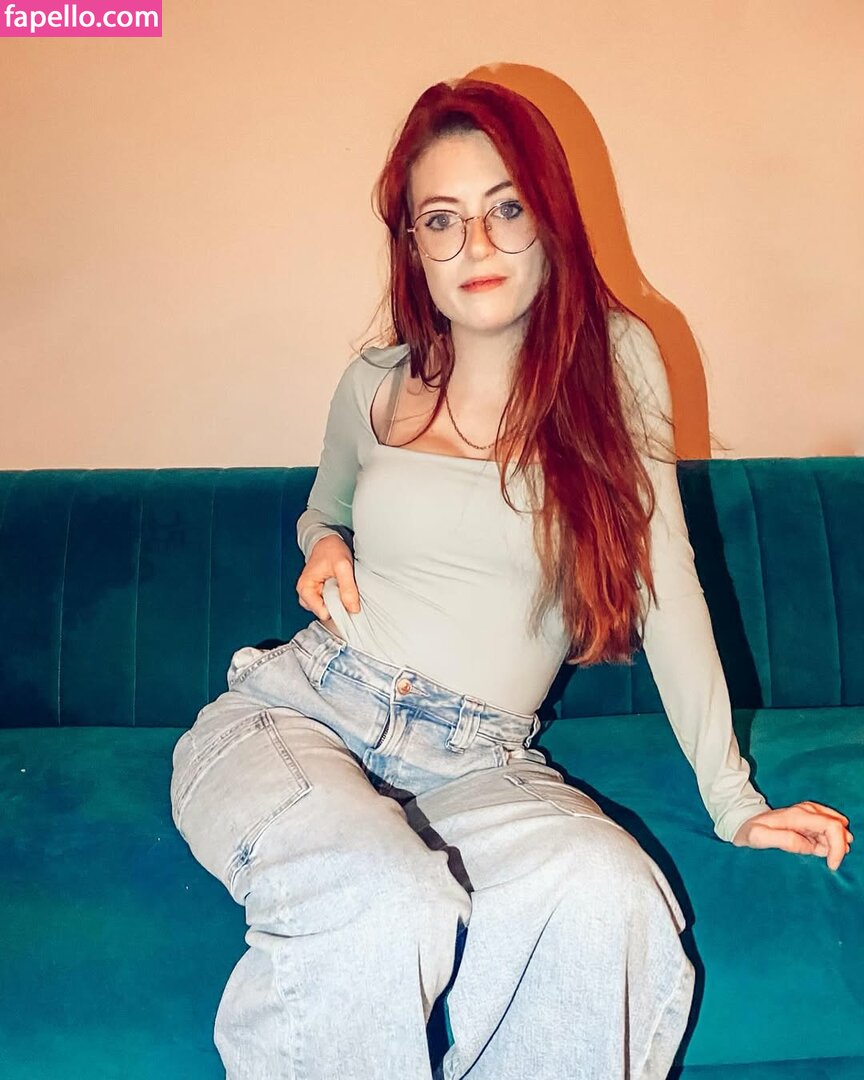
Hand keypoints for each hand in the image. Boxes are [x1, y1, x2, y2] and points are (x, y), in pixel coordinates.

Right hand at [296, 534, 360, 620]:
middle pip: (325, 613)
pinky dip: (337, 598)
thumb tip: (353, 609)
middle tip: (343, 586)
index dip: (337, 607)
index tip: (345, 596)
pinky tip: (339, 586)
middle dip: (337, 604)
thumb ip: (347, 588)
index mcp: (305, 589)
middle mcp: (305, 595)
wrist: (328, 542)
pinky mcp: (318, 595)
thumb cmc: (331, 550)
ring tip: (340, 584)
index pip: (323, 612)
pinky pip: (330, 604)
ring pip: (328, 610)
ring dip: (338, 600)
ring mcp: (311, 596)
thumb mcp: (342, 566)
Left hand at [732, 801, 853, 870]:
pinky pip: (827, 829)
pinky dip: (830, 841)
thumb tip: (809, 846)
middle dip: (840, 846)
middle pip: (837, 826)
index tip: (831, 864)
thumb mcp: (759, 837)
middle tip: (830, 862)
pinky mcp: (807, 820)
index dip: (838, 845)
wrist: (743, 823)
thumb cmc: (750, 831)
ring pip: (835, 828)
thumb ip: (784, 840)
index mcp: (798, 815)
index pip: (831, 826)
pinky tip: (820, 850)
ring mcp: (808, 814)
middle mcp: (806, 811)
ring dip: (835, 844)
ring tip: (823, 857)